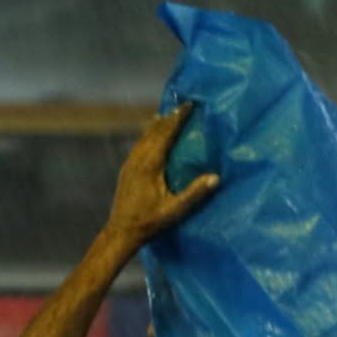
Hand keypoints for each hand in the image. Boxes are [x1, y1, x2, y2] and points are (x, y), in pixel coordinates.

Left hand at [104, 104, 219, 248]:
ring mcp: (130, 163)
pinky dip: (147, 135)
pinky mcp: (127, 169)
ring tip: (168, 115)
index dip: (177, 118)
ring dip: (157, 125)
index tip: (188, 105)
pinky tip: (150, 135)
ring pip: (144, 137)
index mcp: (150, 165)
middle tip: (183, 106)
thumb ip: (194, 193)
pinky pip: (138, 145)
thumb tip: (216, 178)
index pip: (165, 134)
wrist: (121, 231)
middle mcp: (138, 159)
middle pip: (154, 131)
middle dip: (169, 118)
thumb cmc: (149, 222)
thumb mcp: (174, 210)